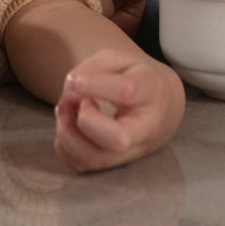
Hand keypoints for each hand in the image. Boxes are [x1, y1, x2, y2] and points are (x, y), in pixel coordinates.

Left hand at [52, 47, 183, 173]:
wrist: (159, 108)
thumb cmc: (134, 79)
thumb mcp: (118, 60)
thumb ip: (93, 68)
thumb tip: (71, 87)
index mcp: (150, 91)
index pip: (125, 91)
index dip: (93, 85)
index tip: (76, 80)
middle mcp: (145, 128)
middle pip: (117, 140)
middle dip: (85, 120)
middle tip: (77, 102)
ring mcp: (131, 152)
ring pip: (95, 159)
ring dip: (68, 134)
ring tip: (66, 110)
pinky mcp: (113, 164)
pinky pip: (82, 166)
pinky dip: (64, 146)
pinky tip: (69, 125)